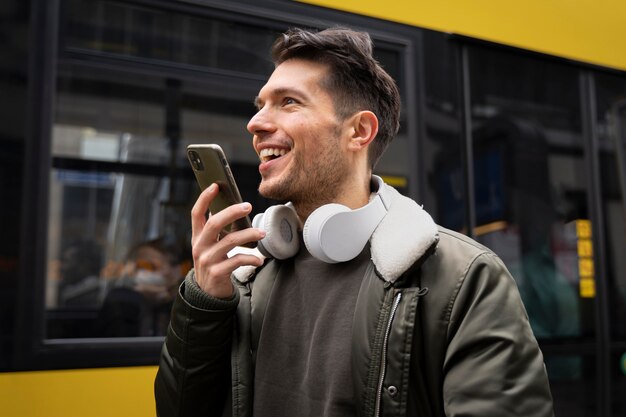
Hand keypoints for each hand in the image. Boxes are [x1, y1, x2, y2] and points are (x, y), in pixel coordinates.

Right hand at [191, 183, 265, 297]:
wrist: (208, 294)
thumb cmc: (213, 263)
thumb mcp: (210, 246)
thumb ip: (216, 230)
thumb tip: (227, 207)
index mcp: (197, 237)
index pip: (196, 213)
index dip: (204, 198)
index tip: (215, 185)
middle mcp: (199, 246)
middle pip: (214, 223)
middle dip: (232, 212)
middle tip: (248, 206)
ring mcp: (207, 260)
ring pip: (230, 241)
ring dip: (249, 234)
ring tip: (262, 233)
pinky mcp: (217, 273)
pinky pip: (237, 260)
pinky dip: (251, 258)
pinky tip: (259, 260)